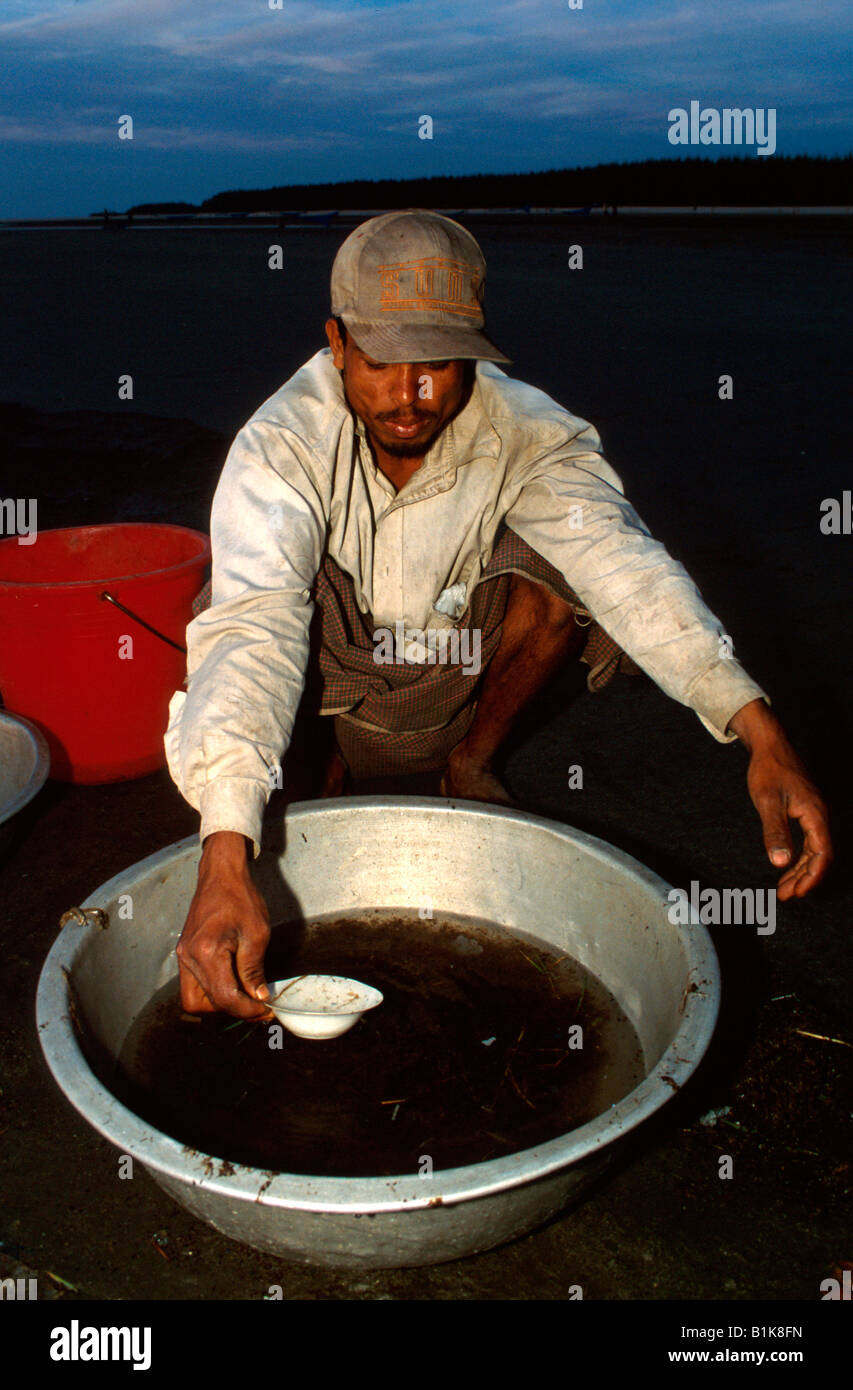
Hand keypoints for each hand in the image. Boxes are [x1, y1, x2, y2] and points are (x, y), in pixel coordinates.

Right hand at [176, 831, 271, 1016]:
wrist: (221, 875)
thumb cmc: (241, 898)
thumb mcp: (257, 934)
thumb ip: (254, 970)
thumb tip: (258, 997)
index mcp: (206, 952)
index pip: (224, 997)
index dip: (247, 1010)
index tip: (266, 1010)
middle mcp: (188, 958)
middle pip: (203, 1004)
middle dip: (232, 1010)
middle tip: (257, 1006)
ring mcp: (183, 956)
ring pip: (194, 999)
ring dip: (219, 1004)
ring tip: (246, 996)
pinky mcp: (185, 954)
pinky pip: (194, 984)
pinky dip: (213, 991)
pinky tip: (234, 983)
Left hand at [727, 700, 831, 899]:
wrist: (770, 745)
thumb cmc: (768, 771)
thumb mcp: (767, 802)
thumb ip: (775, 832)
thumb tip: (780, 862)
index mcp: (815, 815)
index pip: (822, 854)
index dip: (812, 877)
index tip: (798, 893)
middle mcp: (820, 816)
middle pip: (819, 856)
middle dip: (803, 879)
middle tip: (785, 896)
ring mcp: (814, 814)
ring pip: (813, 850)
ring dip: (800, 870)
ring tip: (783, 889)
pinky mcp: (806, 812)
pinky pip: (808, 841)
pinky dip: (797, 857)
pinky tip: (785, 865)